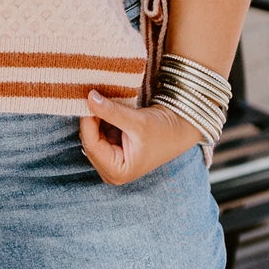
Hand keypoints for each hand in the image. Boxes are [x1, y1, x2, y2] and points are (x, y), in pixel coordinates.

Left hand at [79, 93, 210, 184]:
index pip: (91, 144)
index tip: (89, 98)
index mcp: (116, 172)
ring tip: (105, 100)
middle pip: (89, 140)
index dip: (88, 121)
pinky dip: (102, 119)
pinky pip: (98, 132)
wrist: (180, 129)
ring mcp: (110, 161)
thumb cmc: (164, 132)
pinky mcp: (111, 150)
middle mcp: (110, 171)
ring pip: (92, 135)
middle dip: (92, 119)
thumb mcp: (138, 121)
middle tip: (96, 95)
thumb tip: (90, 97)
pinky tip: (109, 107)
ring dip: (97, 118)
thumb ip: (112, 111)